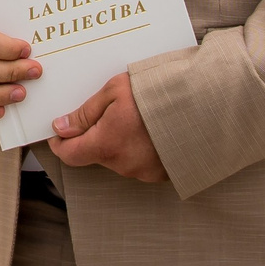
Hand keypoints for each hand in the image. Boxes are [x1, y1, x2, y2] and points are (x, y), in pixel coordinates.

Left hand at [48, 73, 166, 182]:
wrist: (205, 103)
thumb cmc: (159, 92)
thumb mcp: (114, 91)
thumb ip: (85, 113)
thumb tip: (62, 128)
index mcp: (107, 145)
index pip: (70, 155)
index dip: (60, 143)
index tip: (59, 131)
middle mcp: (124, 165)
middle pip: (96, 154)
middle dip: (95, 136)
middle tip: (107, 112)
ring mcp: (145, 172)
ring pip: (119, 158)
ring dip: (119, 142)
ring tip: (135, 117)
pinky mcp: (163, 174)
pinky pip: (141, 163)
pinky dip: (140, 149)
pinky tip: (151, 130)